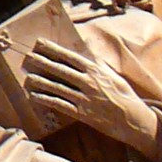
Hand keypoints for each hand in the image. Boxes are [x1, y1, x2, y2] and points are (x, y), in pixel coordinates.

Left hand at [23, 42, 161, 159]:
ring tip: (28, 77)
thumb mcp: (113, 74)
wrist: (133, 120)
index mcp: (95, 71)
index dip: (53, 49)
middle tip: (28, 57)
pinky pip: (60, 105)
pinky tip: (36, 96)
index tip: (40, 43)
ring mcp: (84, 98)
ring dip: (41, 82)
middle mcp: (88, 82)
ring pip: (58, 88)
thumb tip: (87, 41)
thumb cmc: (124, 95)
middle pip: (60, 70)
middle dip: (43, 63)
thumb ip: (97, 59)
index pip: (70, 57)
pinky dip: (47, 100)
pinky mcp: (82, 113)